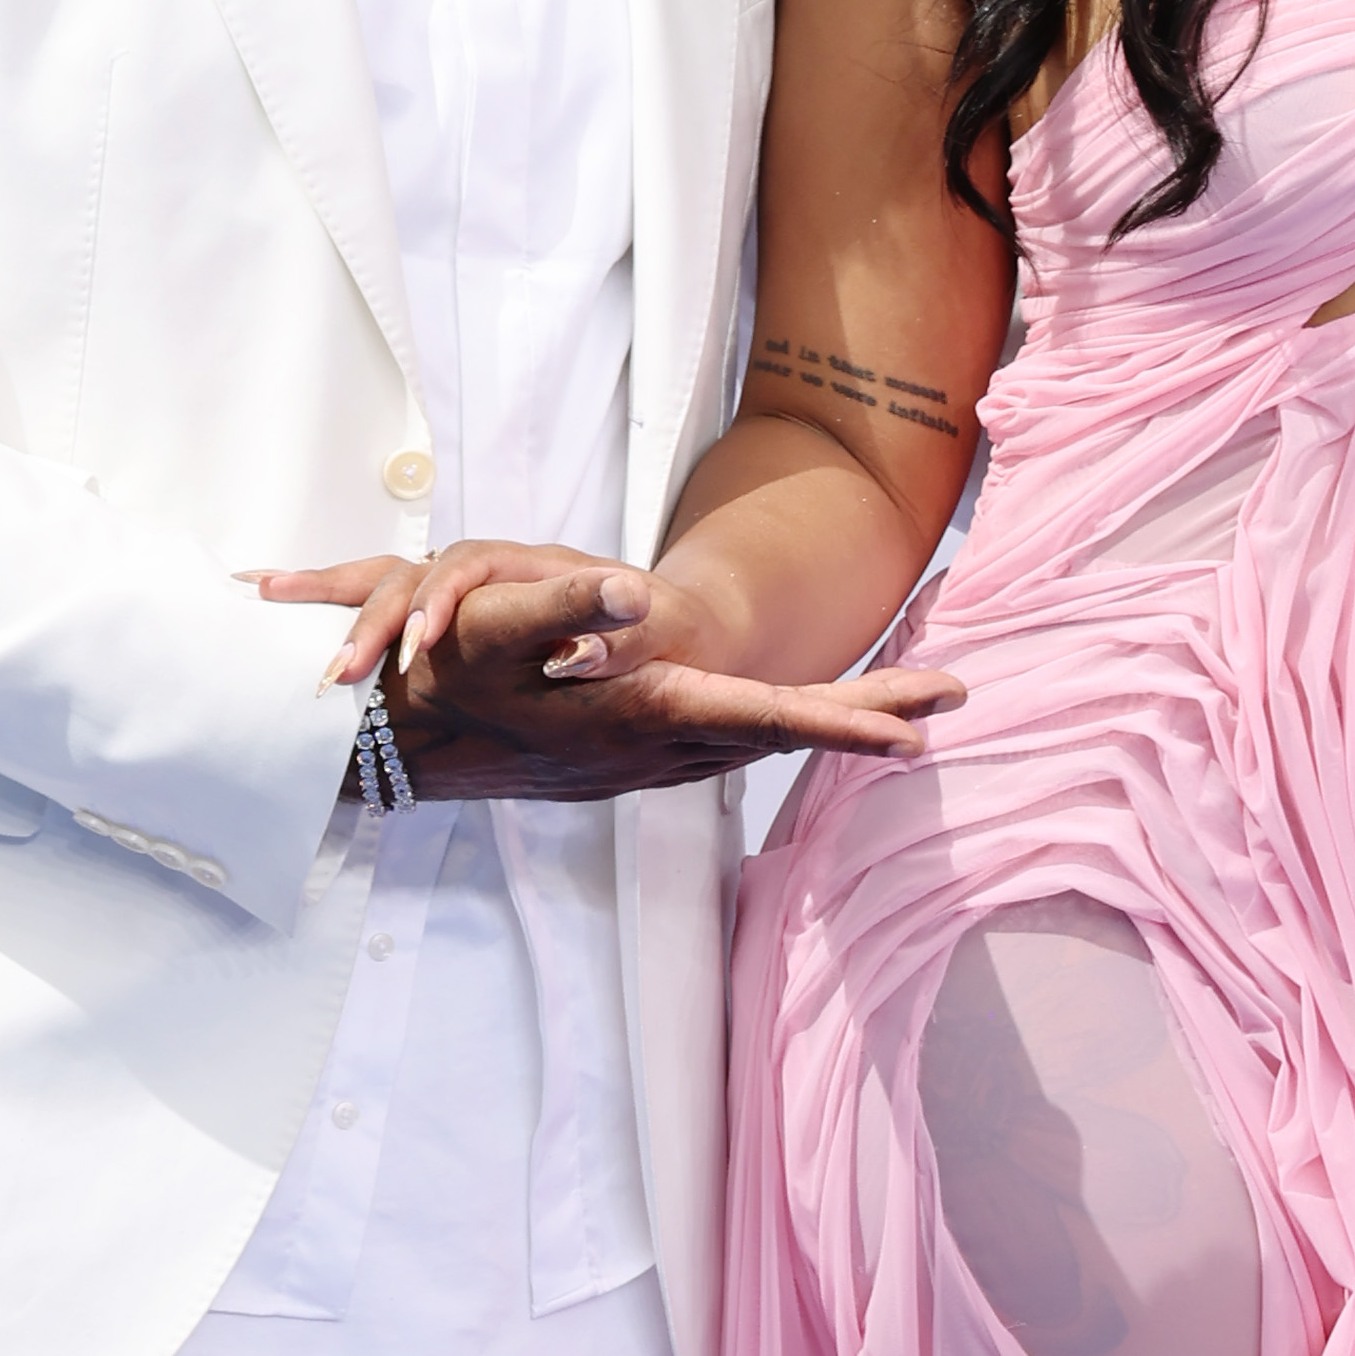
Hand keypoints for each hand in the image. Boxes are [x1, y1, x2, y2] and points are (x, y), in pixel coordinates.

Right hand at [262, 540, 959, 802]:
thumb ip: (568, 603)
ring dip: (834, 726)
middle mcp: (658, 751)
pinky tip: (807, 721)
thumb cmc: (447, 675)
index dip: (846, 724)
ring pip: (764, 741)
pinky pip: (733, 744)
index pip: (766, 719)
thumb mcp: (497, 622)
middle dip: (871, 716)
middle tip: (954, 695)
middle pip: (786, 733)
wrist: (400, 746)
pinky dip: (786, 730)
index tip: (919, 733)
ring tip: (906, 712)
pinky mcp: (638, 761)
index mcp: (641, 715)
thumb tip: (635, 591)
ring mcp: (650, 764)